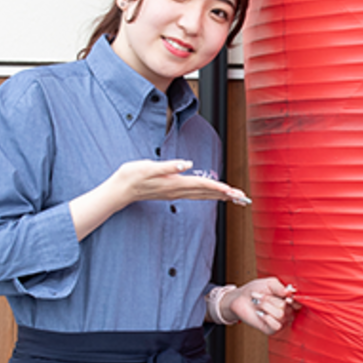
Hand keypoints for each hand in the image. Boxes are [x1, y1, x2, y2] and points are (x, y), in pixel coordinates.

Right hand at [70, 160, 248, 239]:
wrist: (119, 190)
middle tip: (243, 198)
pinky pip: (195, 195)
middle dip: (226, 195)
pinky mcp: (172, 192)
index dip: (219, 188)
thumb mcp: (148, 167)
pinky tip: (213, 194)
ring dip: (219, 196)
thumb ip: (168, 166)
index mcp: (175, 184)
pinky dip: (208, 194)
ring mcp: (175, 193)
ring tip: (234, 198)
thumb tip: (187, 164)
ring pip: (202, 196)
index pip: (202, 186)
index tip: (233, 191)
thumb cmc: (132, 176)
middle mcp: (177, 191)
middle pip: (207, 194)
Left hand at [222, 278, 299, 334]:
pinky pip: (276, 326)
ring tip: (258, 303)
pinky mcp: (270, 330)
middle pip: (286, 307)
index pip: (299, 304)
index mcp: (289, 301)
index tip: (285, 295)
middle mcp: (286, 312)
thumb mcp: (269, 283)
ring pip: (280, 315)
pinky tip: (260, 313)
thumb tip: (289, 292)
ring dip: (266, 306)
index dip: (293, 300)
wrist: (240, 298)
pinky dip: (266, 318)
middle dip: (270, 299)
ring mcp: (279, 322)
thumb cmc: (256, 289)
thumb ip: (279, 287)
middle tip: (261, 296)